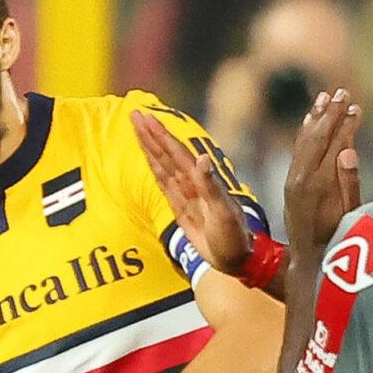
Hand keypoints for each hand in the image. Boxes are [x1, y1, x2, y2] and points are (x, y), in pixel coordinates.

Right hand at [136, 110, 252, 277]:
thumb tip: (201, 158)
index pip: (176, 152)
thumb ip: (211, 187)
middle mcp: (191, 183)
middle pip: (166, 153)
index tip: (145, 117)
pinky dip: (155, 168)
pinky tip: (149, 158)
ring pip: (162, 165)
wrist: (237, 258)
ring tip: (137, 129)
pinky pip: (164, 183)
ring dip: (150, 147)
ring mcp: (186, 194)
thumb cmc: (234, 237)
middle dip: (150, 134)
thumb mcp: (223, 213)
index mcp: (200, 181)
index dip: (160, 135)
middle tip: (135, 113)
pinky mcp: (181, 208)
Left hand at [282, 89, 362, 264]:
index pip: (335, 144)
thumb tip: (348, 152)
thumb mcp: (351, 217)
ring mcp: (294, 180)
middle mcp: (303, 178)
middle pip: (318, 136)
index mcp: (320, 184)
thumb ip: (350, 184)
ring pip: (305, 140)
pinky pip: (297, 150)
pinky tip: (310, 119)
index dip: (346, 124)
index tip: (357, 107)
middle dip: (331, 113)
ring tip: (325, 96)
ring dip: (316, 117)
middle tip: (343, 92)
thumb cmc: (337, 241)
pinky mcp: (290, 183)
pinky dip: (305, 132)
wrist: (307, 261)